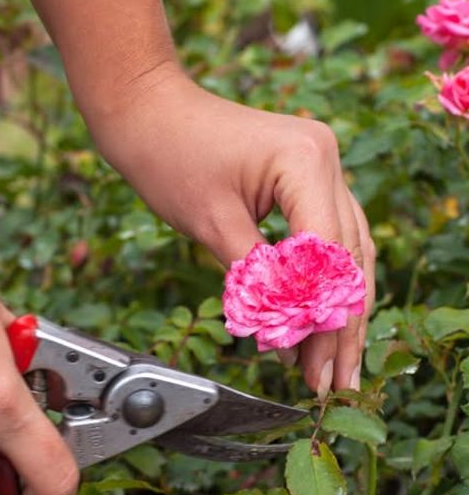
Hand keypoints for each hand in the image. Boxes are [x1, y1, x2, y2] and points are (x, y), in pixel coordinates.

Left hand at [89, 66, 374, 398]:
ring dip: (337, 310)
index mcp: (306, 162)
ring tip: (333, 367)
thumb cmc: (167, 155)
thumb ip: (255, 280)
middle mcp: (325, 159)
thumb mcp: (211, 225)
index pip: (327, 256)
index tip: (312, 367)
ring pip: (345, 251)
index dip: (320, 318)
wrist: (147, 111)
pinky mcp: (304, 176)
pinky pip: (324, 236)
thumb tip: (285, 334)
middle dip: (338, 326)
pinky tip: (319, 321)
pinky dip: (319, 281)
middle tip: (332, 383)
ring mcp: (320, 164)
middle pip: (346, 258)